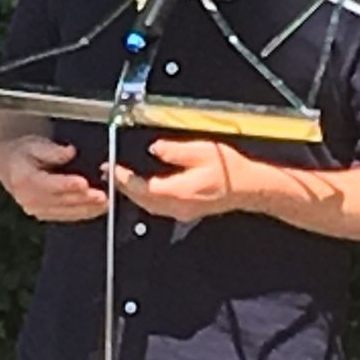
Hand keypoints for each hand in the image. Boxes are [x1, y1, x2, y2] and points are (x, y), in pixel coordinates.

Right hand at [0, 135, 107, 223]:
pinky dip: (82, 214)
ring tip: (106, 204)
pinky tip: (97, 209)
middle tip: (103, 196)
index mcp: (23, 178)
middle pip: (60, 200)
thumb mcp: (35, 144)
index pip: (48, 184)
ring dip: (87, 209)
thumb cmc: (24, 153)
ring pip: (65, 212)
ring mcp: (35, 209)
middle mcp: (28, 198)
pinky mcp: (43, 215)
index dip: (67, 185)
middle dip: (83, 199)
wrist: (9, 164)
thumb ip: (53, 150)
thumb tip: (70, 152)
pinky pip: (65, 216)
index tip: (84, 183)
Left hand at [112, 138, 263, 223]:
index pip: (141, 187)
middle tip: (111, 173)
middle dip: (124, 187)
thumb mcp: (201, 151)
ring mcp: (181, 212)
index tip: (112, 167)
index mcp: (178, 191)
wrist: (247, 186)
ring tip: (123, 179)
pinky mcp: (185, 211)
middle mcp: (177, 206)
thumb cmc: (229, 170)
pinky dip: (146, 197)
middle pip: (141, 200)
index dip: (124, 178)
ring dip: (134, 193)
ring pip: (148, 206)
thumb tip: (155, 148)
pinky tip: (144, 188)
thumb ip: (174, 150)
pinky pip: (158, 207)